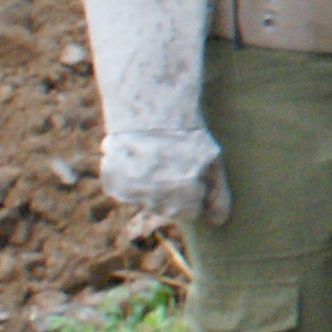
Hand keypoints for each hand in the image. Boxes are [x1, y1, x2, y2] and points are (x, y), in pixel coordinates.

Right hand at [100, 126, 229, 225]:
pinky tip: (139, 162)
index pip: (192, 212)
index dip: (195, 191)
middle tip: (173, 163)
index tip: (192, 170)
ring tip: (156, 161)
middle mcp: (155, 200)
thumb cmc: (187, 136)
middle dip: (174, 192)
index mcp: (183, 196)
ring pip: (147, 202)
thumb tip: (218, 221)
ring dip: (152, 188)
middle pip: (168, 209)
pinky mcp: (113, 185)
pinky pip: (127, 194)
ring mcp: (131, 194)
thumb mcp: (212, 161)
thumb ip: (217, 194)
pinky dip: (132, 181)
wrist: (149, 109)